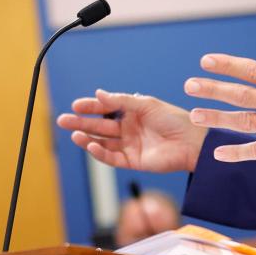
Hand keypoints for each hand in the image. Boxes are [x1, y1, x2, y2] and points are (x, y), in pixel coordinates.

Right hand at [57, 90, 205, 173]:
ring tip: (74, 133)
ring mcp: (129, 145)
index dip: (90, 107)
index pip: (106, 108)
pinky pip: (111, 157)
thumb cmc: (174, 119)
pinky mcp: (132, 161)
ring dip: (87, 138)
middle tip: (63, 119)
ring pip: (102, 142)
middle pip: (99, 125)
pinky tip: (91, 145)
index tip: (76, 105)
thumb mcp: (146, 104)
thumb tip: (98, 93)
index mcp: (132, 112)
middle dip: (81, 122)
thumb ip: (121, 100)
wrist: (192, 142)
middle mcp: (128, 128)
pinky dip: (99, 152)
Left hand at [185, 18, 255, 162]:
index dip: (228, 65)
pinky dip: (239, 153)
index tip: (205, 61)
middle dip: (214, 90)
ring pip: (247, 123)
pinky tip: (218, 153)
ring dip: (218, 119)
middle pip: (243, 95)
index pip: (254, 70)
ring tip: (195, 115)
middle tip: (189, 85)